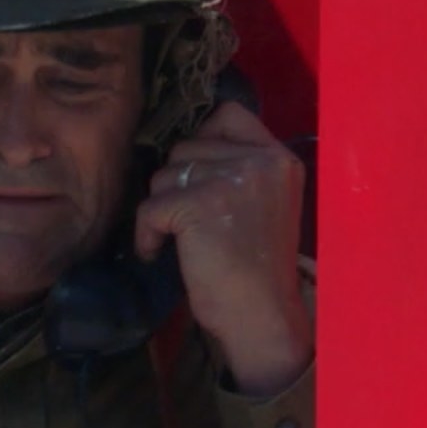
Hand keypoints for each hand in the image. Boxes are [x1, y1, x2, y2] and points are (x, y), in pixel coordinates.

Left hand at [136, 101, 313, 393]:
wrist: (262, 314)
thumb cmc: (256, 267)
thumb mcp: (263, 202)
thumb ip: (237, 168)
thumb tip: (181, 149)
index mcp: (280, 158)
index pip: (228, 114)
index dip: (201, 139)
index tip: (195, 177)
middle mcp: (261, 160)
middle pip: (185, 147)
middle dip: (176, 184)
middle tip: (189, 223)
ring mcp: (231, 178)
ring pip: (163, 174)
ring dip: (161, 209)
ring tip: (182, 241)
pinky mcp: (199, 203)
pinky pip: (150, 206)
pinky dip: (146, 234)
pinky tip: (159, 253)